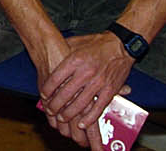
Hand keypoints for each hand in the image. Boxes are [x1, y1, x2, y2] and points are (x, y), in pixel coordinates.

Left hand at [37, 32, 133, 148]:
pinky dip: (89, 118)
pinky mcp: (110, 90)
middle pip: (66, 93)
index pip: (56, 78)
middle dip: (56, 105)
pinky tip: (82, 124)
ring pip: (81, 103)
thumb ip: (64, 50)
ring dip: (70, 114)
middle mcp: (86, 72)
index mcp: (75, 59)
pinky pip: (98, 107)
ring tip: (62, 118)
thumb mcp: (77, 42)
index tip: (43, 95)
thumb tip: (50, 56)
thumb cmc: (97, 43)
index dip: (48, 89)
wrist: (121, 45)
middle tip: (50, 110)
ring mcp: (99, 82)